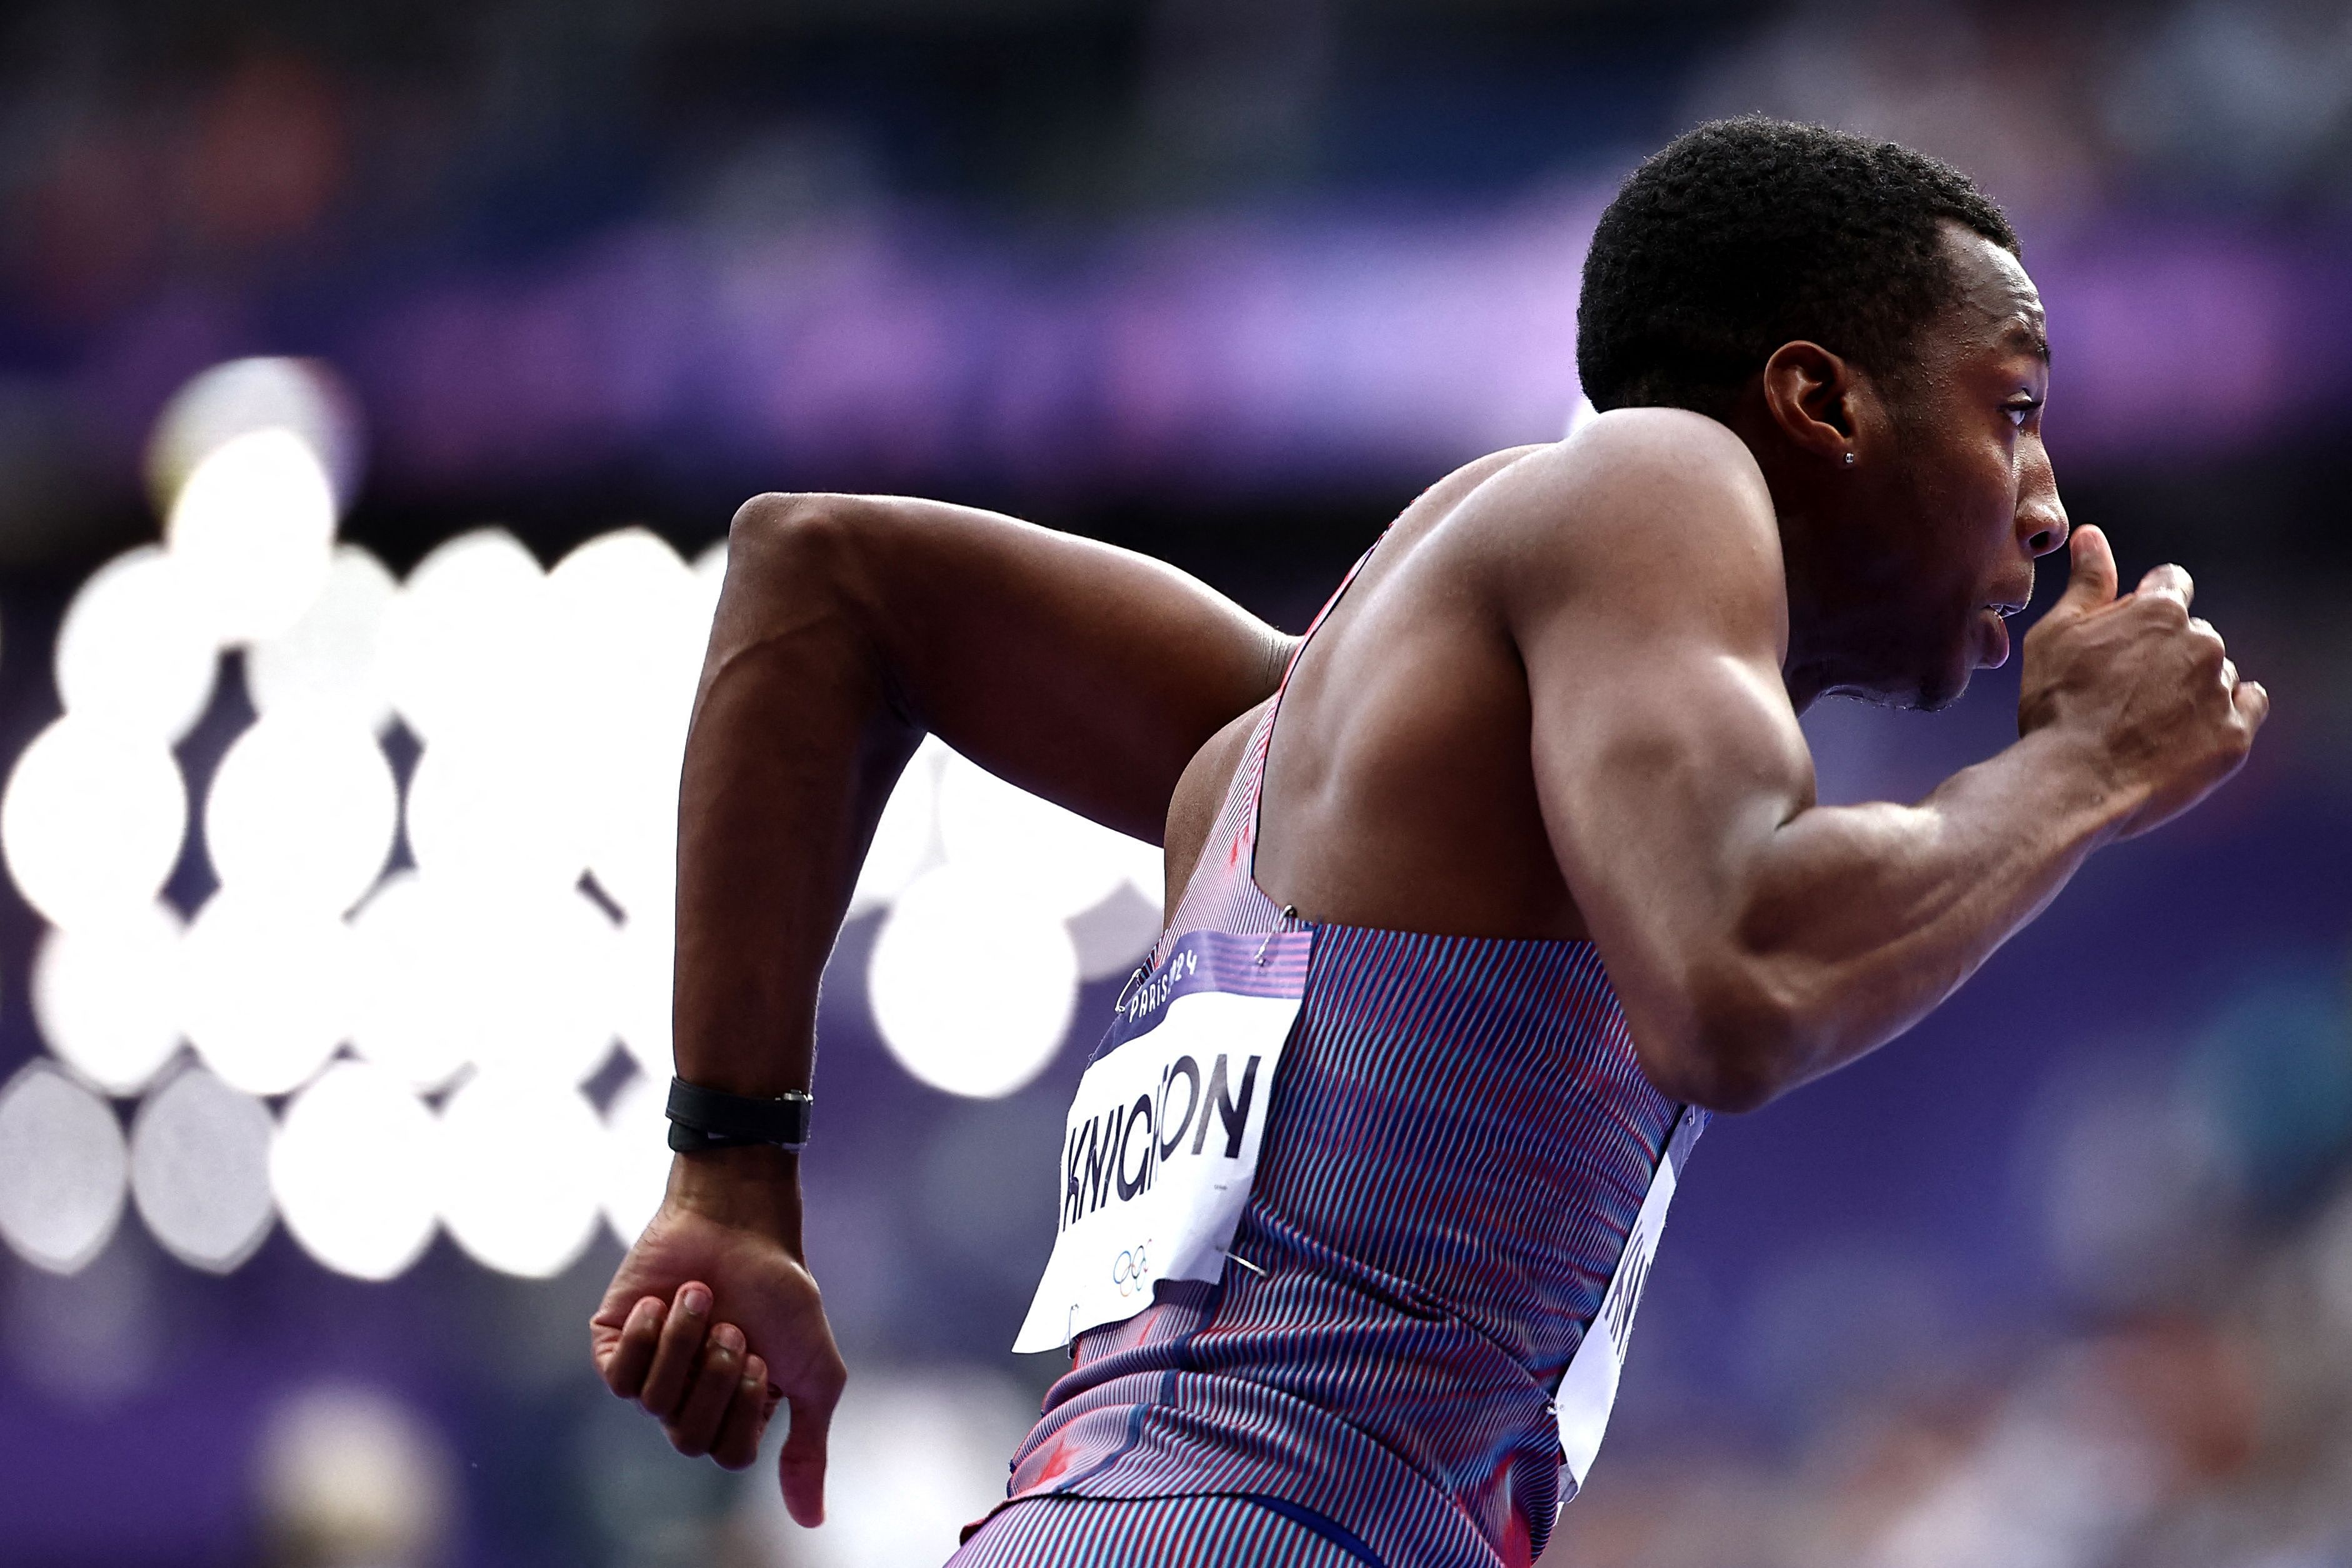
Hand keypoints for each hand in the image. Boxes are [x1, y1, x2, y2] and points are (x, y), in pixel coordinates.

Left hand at [588, 1149, 845, 1524]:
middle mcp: (690, 1398)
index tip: (761, 1356)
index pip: (729, 1454)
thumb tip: (812, 1524)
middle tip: (732, 1328)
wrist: (738, 1224)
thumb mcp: (815, 1373)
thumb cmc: (781, 1293)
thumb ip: (809, 1448)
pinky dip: (645, 1337)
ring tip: (701, 1298)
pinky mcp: (614, 1345)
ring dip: (683, 1345)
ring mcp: (651, 1373)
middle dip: (715, 1377)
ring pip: (652, 1403)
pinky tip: (661, 1301)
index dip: (742, 1409)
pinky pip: (617, 1377)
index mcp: (737, 1410)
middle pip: (689, 1437)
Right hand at [2018, 525, 2268, 838]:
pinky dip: (2224, 715)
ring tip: (2146, 722)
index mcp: (2160, 611)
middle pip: (2194, 634)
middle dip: (2167, 654)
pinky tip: (2188, 731)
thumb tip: (2092, 535)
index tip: (2125, 638)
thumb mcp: (2056, 634)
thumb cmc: (2056, 705)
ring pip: (2216, 675)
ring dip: (2191, 688)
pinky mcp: (2234, 737)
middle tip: (2124, 691)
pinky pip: (2247, 710)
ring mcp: (2221, 691)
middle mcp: (2202, 643)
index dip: (2145, 607)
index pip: (2171, 584)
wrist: (2072, 781)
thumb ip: (2086, 583)